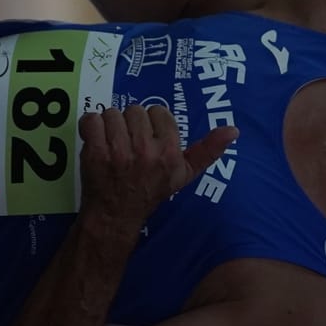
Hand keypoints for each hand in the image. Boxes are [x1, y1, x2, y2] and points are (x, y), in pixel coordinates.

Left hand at [78, 105, 238, 227]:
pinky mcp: (95, 152)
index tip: (147, 138)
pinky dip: (91, 127)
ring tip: (113, 143)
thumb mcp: (184, 175)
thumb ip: (208, 151)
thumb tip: (233, 130)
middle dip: (130, 124)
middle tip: (128, 142)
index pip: (158, 112)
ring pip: (112, 113)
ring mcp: (118, 151)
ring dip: (110, 125)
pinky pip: (91, 119)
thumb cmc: (151, 192)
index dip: (151, 123)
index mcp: (169, 152)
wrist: (116, 215)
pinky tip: (97, 141)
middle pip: (135, 110)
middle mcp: (145, 150)